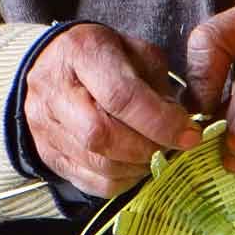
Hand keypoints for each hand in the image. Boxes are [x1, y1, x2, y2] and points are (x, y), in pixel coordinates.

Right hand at [24, 24, 199, 197]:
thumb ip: (158, 84)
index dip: (161, 122)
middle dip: (148, 148)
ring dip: (138, 167)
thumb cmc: (101, 57)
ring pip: (97, 163)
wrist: (47, 64)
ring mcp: (44, 125)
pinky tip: (133, 166)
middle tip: (170, 147)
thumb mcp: (135, 52)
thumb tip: (180, 124)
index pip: (121, 97)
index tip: (190, 135)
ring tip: (153, 155)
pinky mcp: (46, 152)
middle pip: (103, 135)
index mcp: (82, 53)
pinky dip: (121, 182)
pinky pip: (90, 182)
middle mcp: (55, 89)